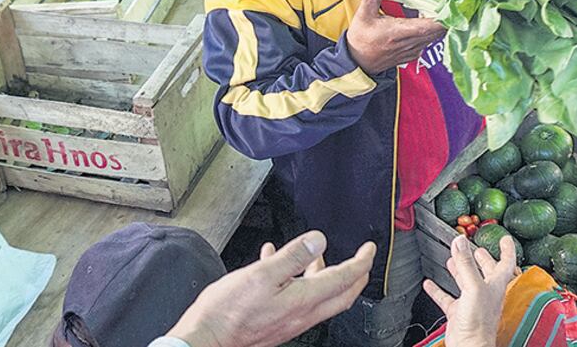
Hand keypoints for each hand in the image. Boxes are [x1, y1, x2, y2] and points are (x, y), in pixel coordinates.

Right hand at [167, 231, 375, 346]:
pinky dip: (294, 278)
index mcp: (302, 300)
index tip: (369, 249)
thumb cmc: (227, 311)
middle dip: (354, 274)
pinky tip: (274, 262)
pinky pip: (295, 297)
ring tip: (315, 254)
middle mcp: (301, 314)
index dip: (360, 262)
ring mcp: (289, 320)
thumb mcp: (261, 274)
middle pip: (340, 294)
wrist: (207, 338)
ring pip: (318, 295)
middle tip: (360, 259)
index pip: (343, 279)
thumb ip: (292, 256)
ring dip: (322, 274)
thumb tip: (318, 240)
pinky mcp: (275, 322)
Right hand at [347, 0, 445, 73]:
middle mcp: (408, 44)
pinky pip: (429, 42)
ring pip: (435, 37)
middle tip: (451, 2)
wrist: (358, 62)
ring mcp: (412, 51)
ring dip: (440, 25)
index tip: (450, 6)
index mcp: (397, 32)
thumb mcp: (363, 15)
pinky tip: (431, 21)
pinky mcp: (413, 54)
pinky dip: (433, 32)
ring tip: (444, 9)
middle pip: (437, 32)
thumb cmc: (360, 39)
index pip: (427, 27)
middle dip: (445, 18)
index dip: (442, 19)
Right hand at [423, 235, 515, 346]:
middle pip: (486, 272)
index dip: (507, 249)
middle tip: (477, 248)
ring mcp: (472, 303)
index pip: (506, 263)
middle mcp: (485, 293)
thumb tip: (460, 241)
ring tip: (453, 259)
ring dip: (460, 270)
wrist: (469, 346)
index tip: (505, 238)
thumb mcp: (473, 287)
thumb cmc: (479, 323)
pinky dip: (438, 290)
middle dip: (481, 258)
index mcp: (495, 285)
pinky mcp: (458, 313)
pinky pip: (447, 298)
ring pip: (466, 282)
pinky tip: (430, 284)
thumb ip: (466, 264)